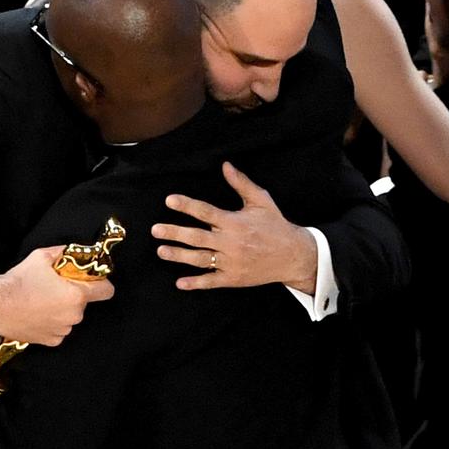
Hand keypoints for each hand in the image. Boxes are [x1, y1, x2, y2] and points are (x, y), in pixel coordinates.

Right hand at [0, 245, 114, 345]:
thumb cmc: (18, 283)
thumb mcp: (41, 257)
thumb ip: (62, 252)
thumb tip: (72, 250)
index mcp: (76, 295)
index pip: (106, 291)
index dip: (101, 283)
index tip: (93, 280)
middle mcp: (73, 315)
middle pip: (84, 302)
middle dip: (75, 294)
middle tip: (57, 287)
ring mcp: (63, 329)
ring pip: (71, 316)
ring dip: (63, 309)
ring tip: (43, 300)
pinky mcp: (51, 339)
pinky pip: (59, 328)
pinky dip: (53, 322)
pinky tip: (38, 312)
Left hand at [151, 162, 316, 292]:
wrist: (293, 255)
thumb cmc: (275, 225)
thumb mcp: (261, 201)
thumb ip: (241, 183)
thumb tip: (225, 165)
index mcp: (234, 222)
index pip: (205, 212)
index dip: (186, 205)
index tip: (169, 200)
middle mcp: (231, 242)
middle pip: (197, 237)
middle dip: (174, 233)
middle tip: (155, 230)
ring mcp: (231, 262)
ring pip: (200, 259)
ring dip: (179, 255)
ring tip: (161, 251)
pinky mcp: (234, 278)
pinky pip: (212, 281)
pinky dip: (196, 283)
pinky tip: (180, 283)